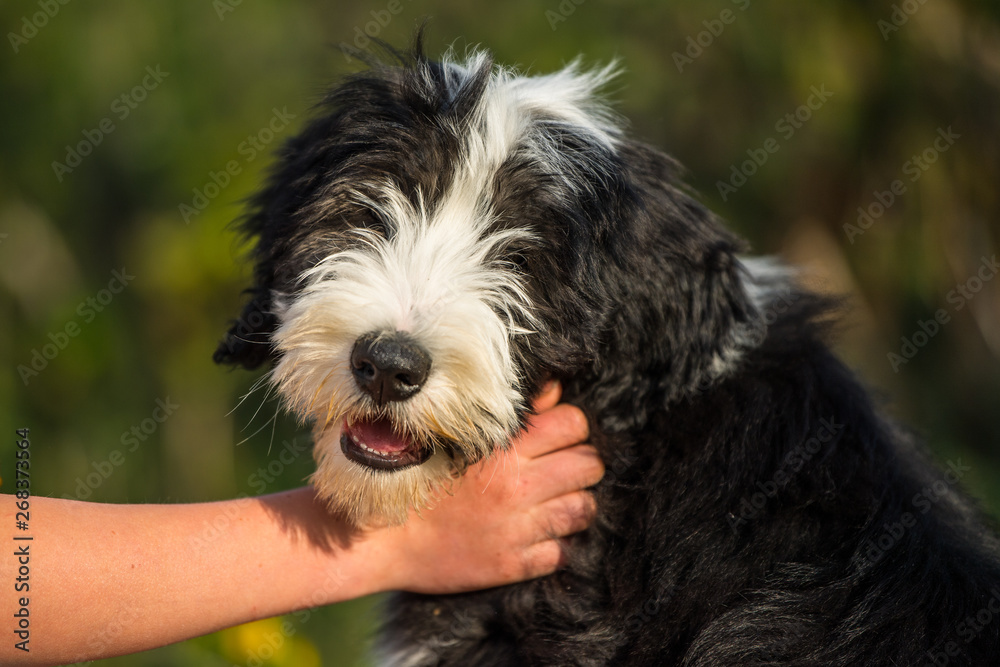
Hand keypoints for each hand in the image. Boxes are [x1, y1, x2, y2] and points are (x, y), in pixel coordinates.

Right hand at [377, 381, 602, 593]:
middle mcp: (518, 488)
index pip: (573, 424)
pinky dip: (559, 542)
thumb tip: (552, 392)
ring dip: (577, 502)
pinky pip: (564, 552)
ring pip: (585, 508)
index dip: (572, 427)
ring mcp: (519, 529)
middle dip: (582, 462)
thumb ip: (511, 415)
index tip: (560, 435)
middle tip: (564, 467)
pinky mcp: (515, 564)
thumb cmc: (418, 480)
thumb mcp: (459, 437)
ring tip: (558, 500)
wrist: (384, 540)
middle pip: (589, 465)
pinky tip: (541, 533)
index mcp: (505, 451)